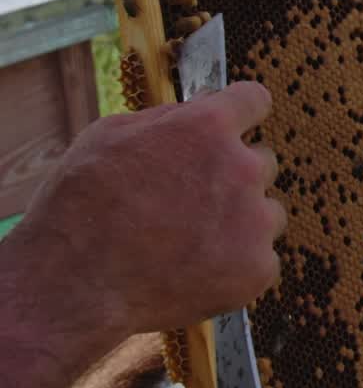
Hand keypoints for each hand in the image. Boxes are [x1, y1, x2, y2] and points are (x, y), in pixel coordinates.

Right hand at [16, 82, 283, 341]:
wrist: (71, 288)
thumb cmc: (79, 207)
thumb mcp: (108, 136)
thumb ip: (169, 116)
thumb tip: (204, 103)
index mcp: (209, 127)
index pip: (254, 100)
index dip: (241, 113)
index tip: (232, 127)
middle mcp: (242, 168)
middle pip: (261, 161)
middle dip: (232, 176)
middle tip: (186, 202)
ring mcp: (254, 221)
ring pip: (266, 212)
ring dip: (240, 222)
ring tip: (187, 242)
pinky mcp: (257, 268)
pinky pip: (261, 258)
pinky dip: (235, 266)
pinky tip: (194, 272)